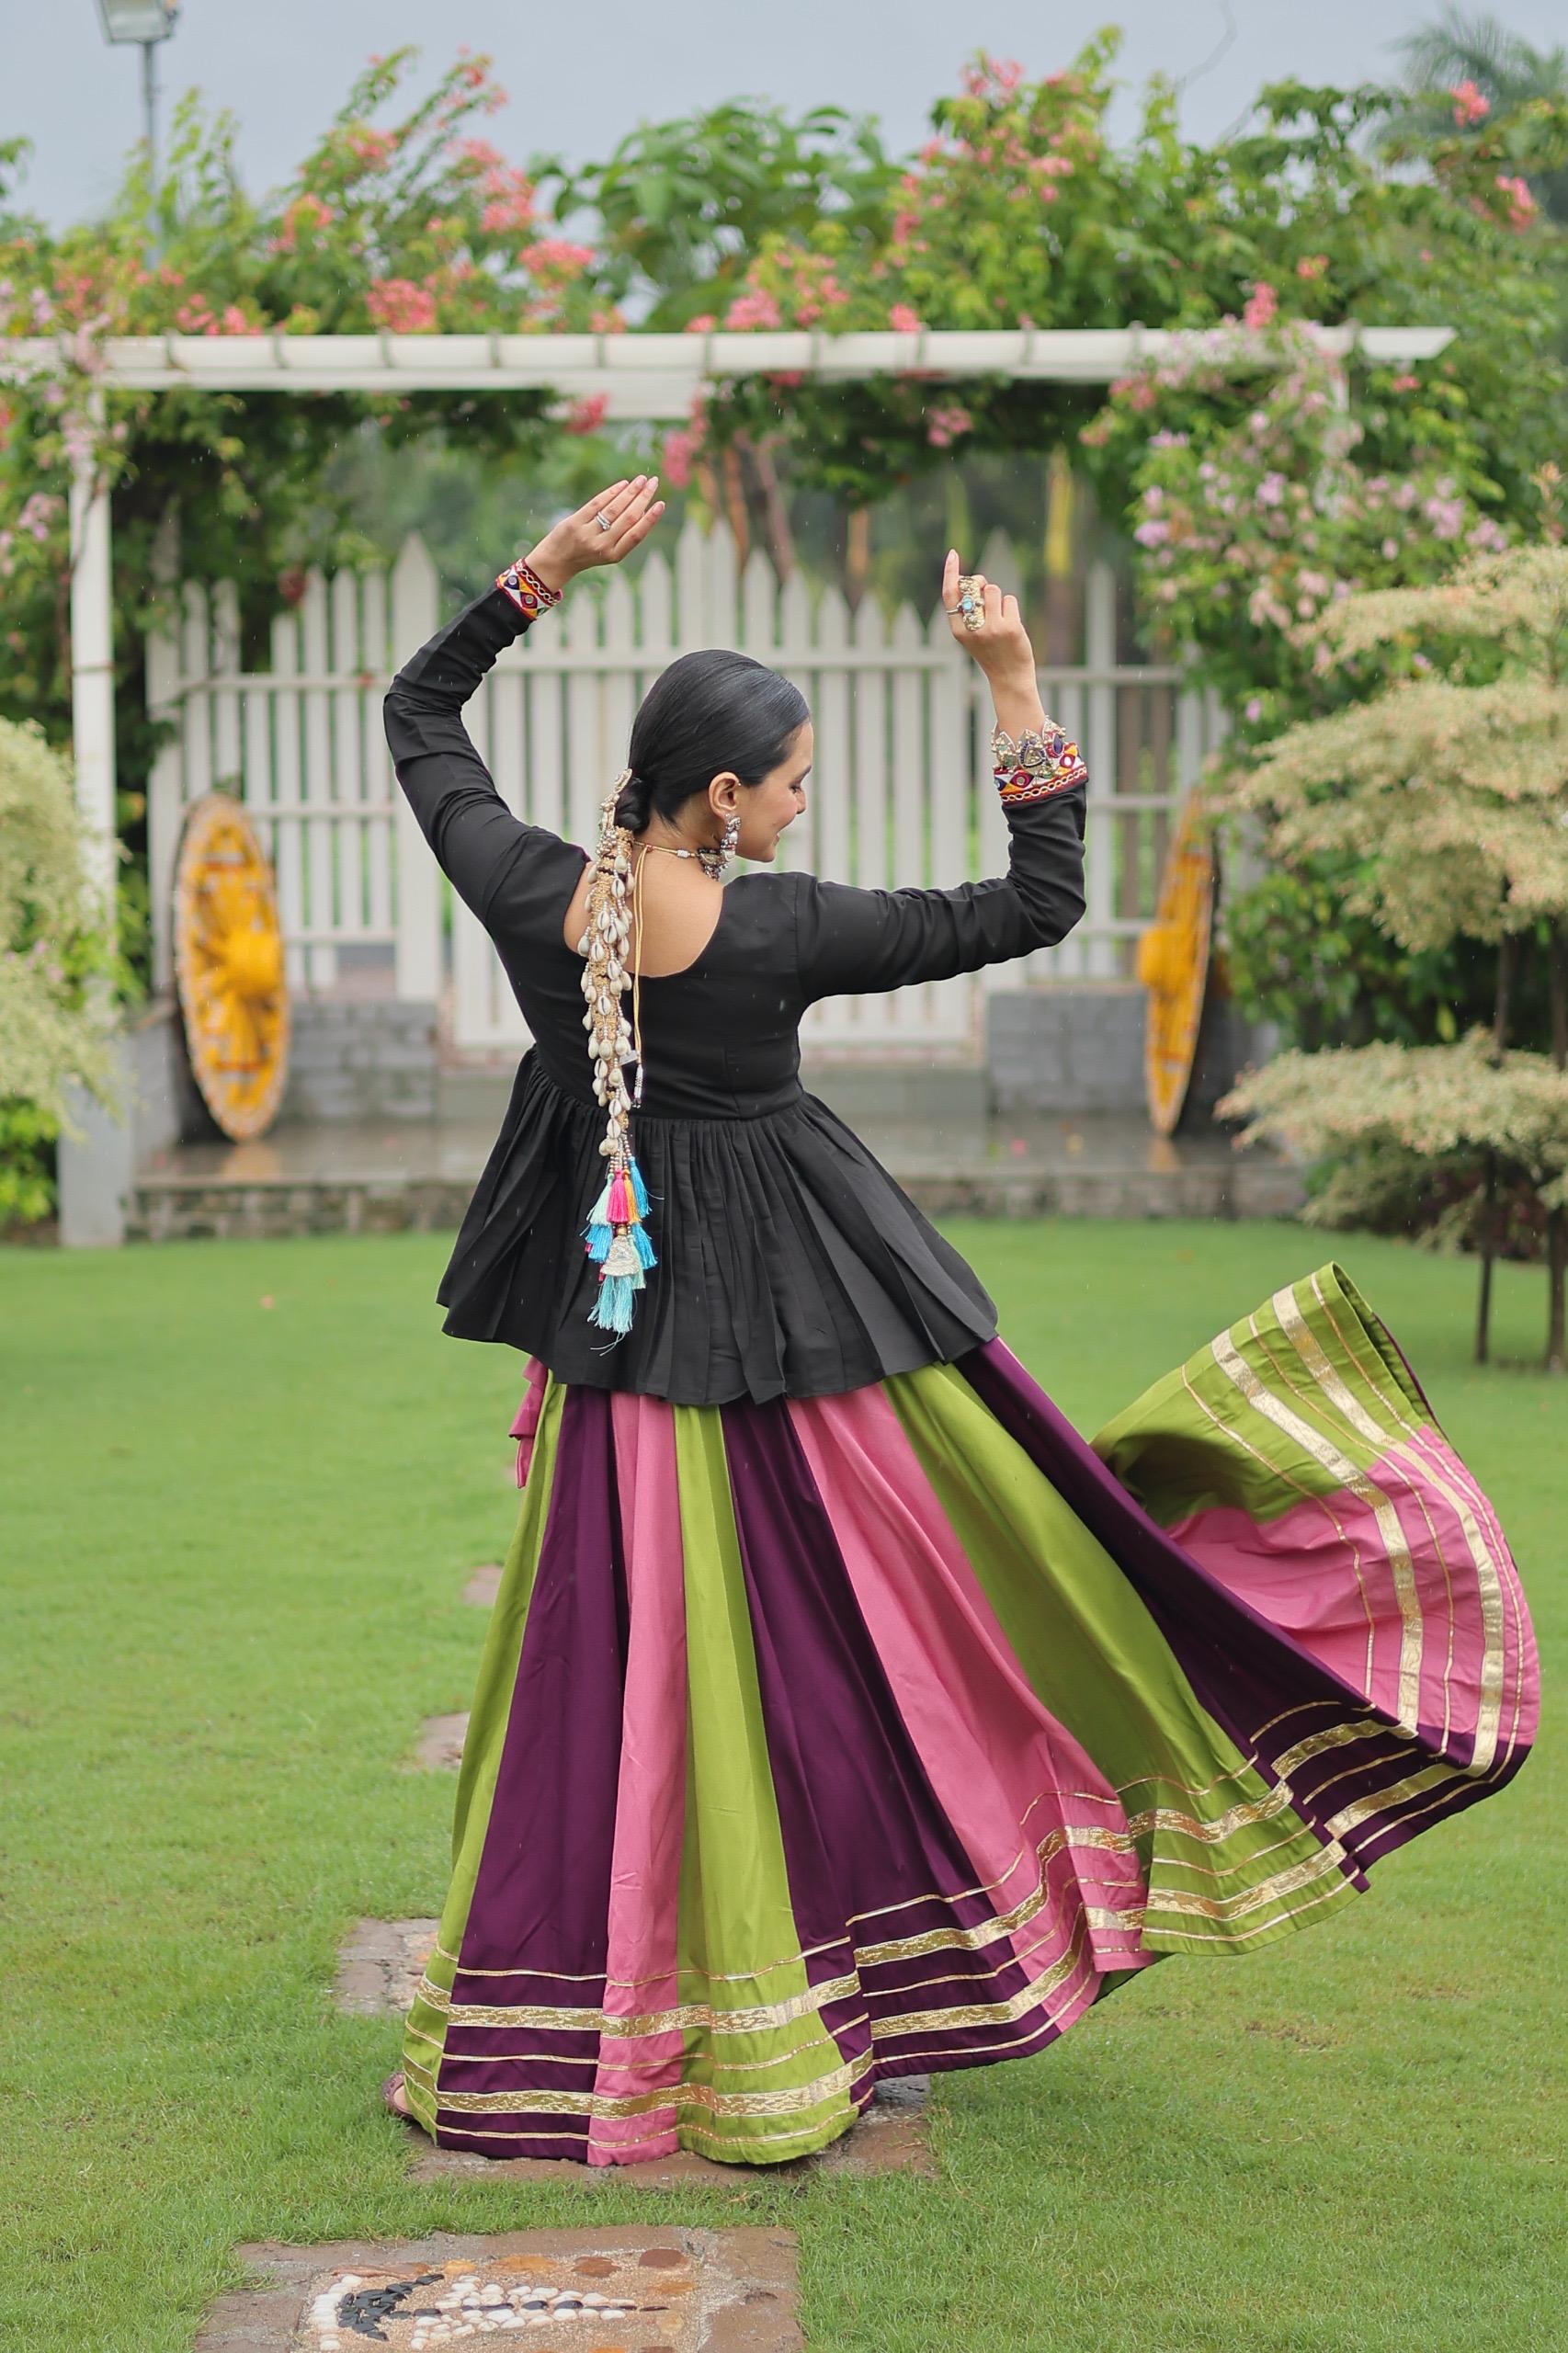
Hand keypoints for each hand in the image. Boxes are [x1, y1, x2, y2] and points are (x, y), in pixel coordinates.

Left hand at [525, 475, 665, 591]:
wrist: (557, 561)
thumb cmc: (587, 553)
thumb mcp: (607, 551)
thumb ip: (622, 534)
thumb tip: (643, 509)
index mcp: (614, 555)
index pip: (637, 535)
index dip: (650, 519)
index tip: (661, 503)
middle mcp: (602, 547)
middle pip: (628, 518)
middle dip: (643, 498)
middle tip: (653, 482)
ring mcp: (588, 535)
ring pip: (614, 509)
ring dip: (630, 491)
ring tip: (640, 480)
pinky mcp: (575, 523)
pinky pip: (597, 504)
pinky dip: (611, 492)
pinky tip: (622, 484)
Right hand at [941, 548, 1034, 679]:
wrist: (1009, 677)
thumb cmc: (990, 651)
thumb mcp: (972, 635)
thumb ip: (969, 611)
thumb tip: (977, 581)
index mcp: (958, 631)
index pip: (950, 595)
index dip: (950, 572)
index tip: (953, 554)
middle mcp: (972, 629)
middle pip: (974, 586)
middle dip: (981, 583)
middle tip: (986, 596)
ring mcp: (992, 628)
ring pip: (993, 590)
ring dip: (998, 598)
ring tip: (1000, 616)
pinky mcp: (1010, 628)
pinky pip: (1009, 600)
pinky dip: (1011, 608)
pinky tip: (1011, 625)